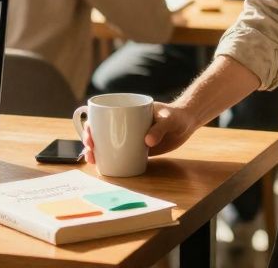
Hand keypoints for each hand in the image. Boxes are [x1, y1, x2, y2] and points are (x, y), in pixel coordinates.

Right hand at [84, 102, 198, 163]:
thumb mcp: (168, 119)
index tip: (89, 133)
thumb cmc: (177, 115)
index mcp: (127, 110)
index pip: (102, 115)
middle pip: (101, 131)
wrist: (188, 123)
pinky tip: (103, 167)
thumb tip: (146, 142)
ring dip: (97, 152)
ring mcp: (130, 136)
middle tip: (90, 149)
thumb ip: (159, 128)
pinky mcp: (137, 148)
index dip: (91, 124)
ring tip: (93, 161)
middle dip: (90, 140)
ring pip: (108, 144)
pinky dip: (110, 160)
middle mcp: (125, 123)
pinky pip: (120, 154)